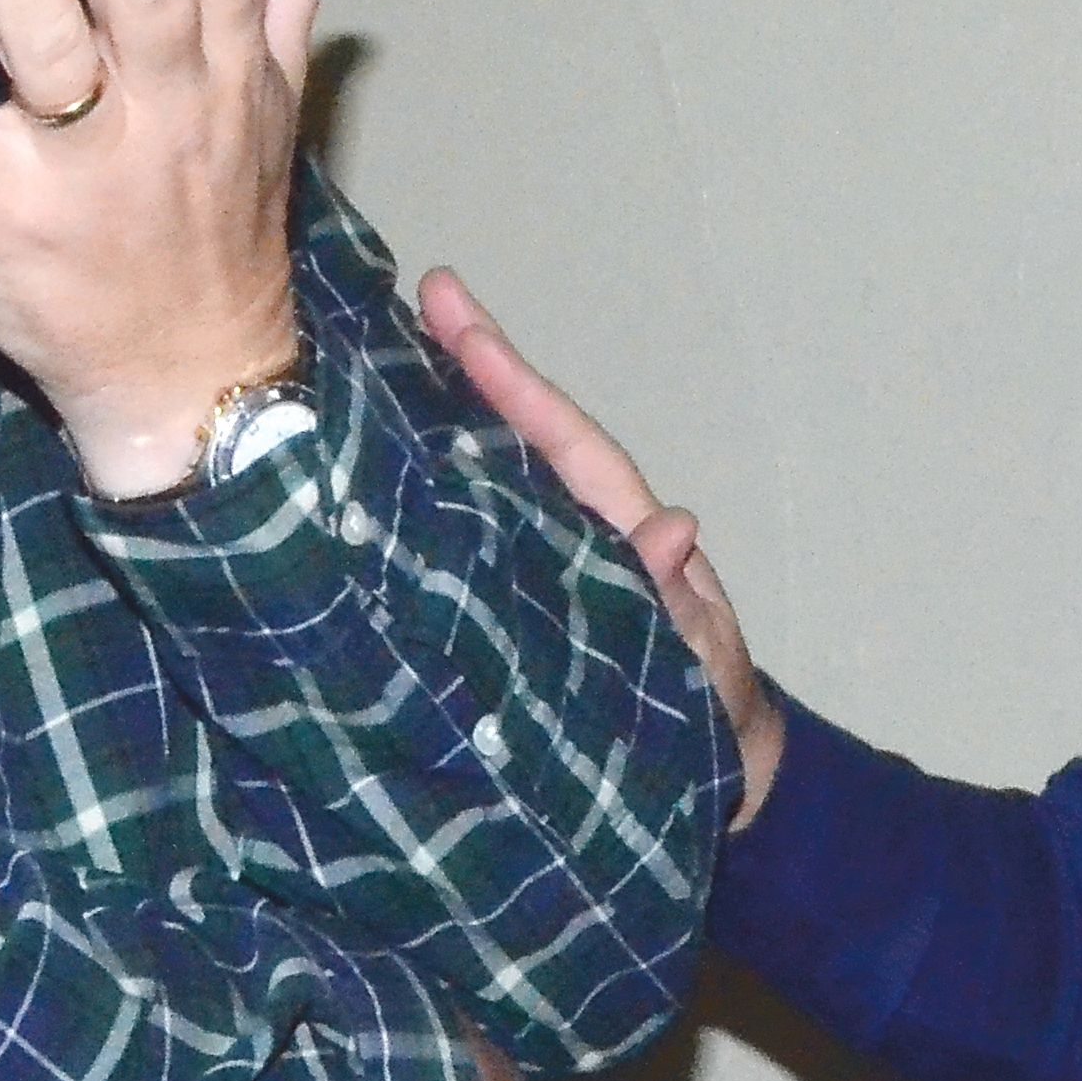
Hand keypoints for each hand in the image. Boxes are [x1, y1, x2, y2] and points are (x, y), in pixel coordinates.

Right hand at [415, 267, 780, 827]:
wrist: (712, 778)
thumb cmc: (711, 707)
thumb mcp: (699, 656)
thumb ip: (676, 598)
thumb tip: (673, 526)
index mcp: (617, 532)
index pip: (561, 443)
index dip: (511, 381)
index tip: (457, 316)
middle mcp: (571, 538)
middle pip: (512, 444)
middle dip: (465, 375)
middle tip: (409, 302)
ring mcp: (536, 575)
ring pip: (480, 489)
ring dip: (434, 432)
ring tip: (370, 368)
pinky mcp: (506, 625)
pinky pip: (461, 561)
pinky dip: (424, 520)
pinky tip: (370, 490)